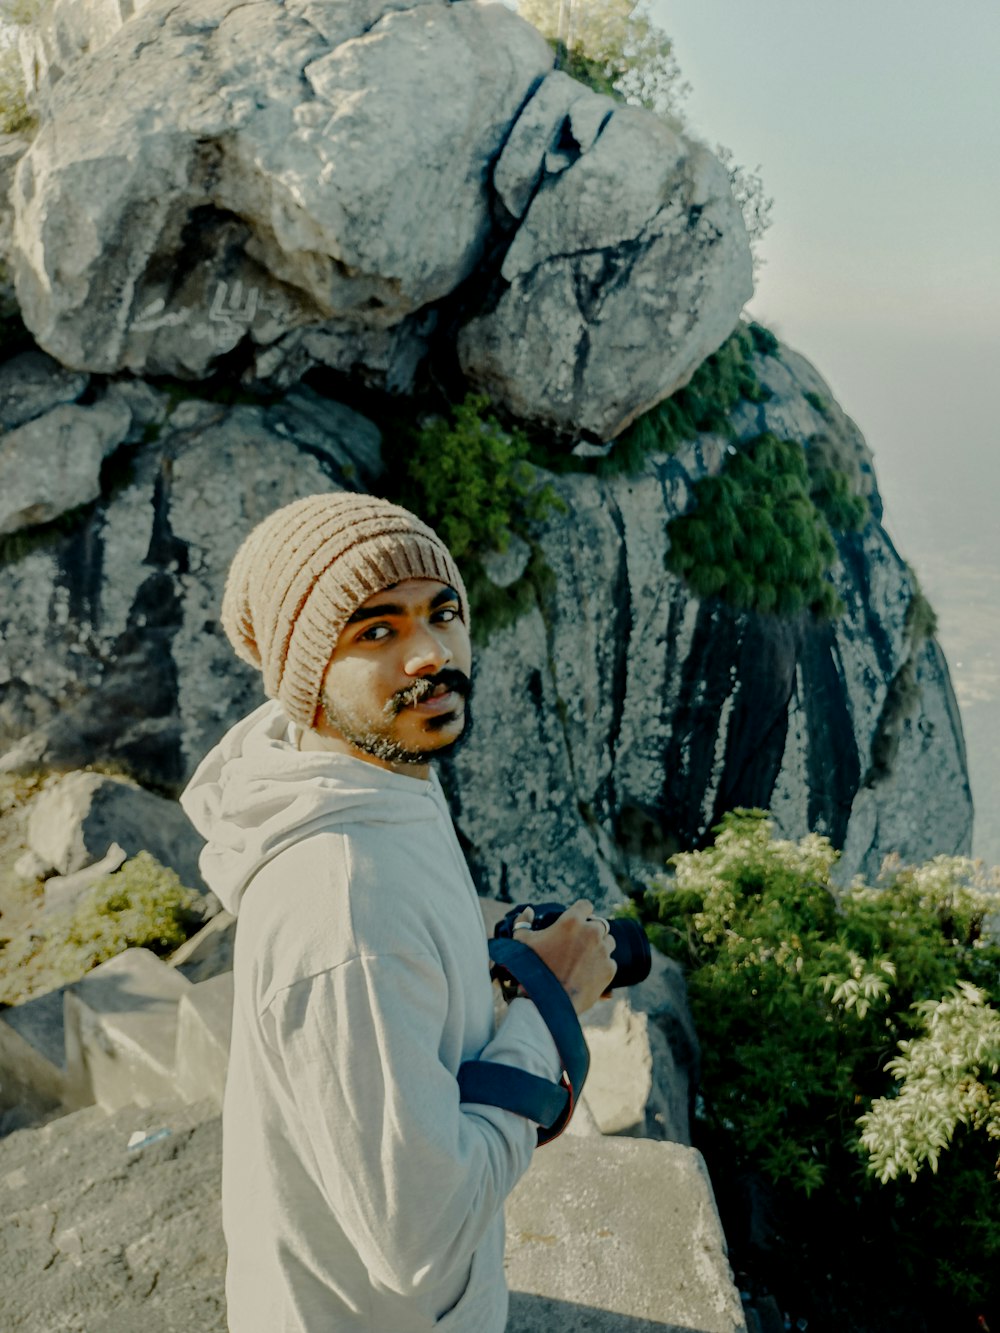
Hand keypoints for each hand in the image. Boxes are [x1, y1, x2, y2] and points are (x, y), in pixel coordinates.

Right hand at [513, 900, 616, 1014]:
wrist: (546, 1001)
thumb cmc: (531, 969)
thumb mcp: (521, 941)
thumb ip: (523, 921)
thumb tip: (528, 910)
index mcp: (572, 920)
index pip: (586, 905)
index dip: (581, 912)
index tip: (578, 921)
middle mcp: (592, 932)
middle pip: (600, 925)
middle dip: (591, 932)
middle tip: (579, 945)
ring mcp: (602, 951)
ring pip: (608, 943)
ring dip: (600, 948)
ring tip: (585, 960)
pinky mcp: (609, 969)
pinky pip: (610, 963)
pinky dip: (602, 967)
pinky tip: (588, 975)